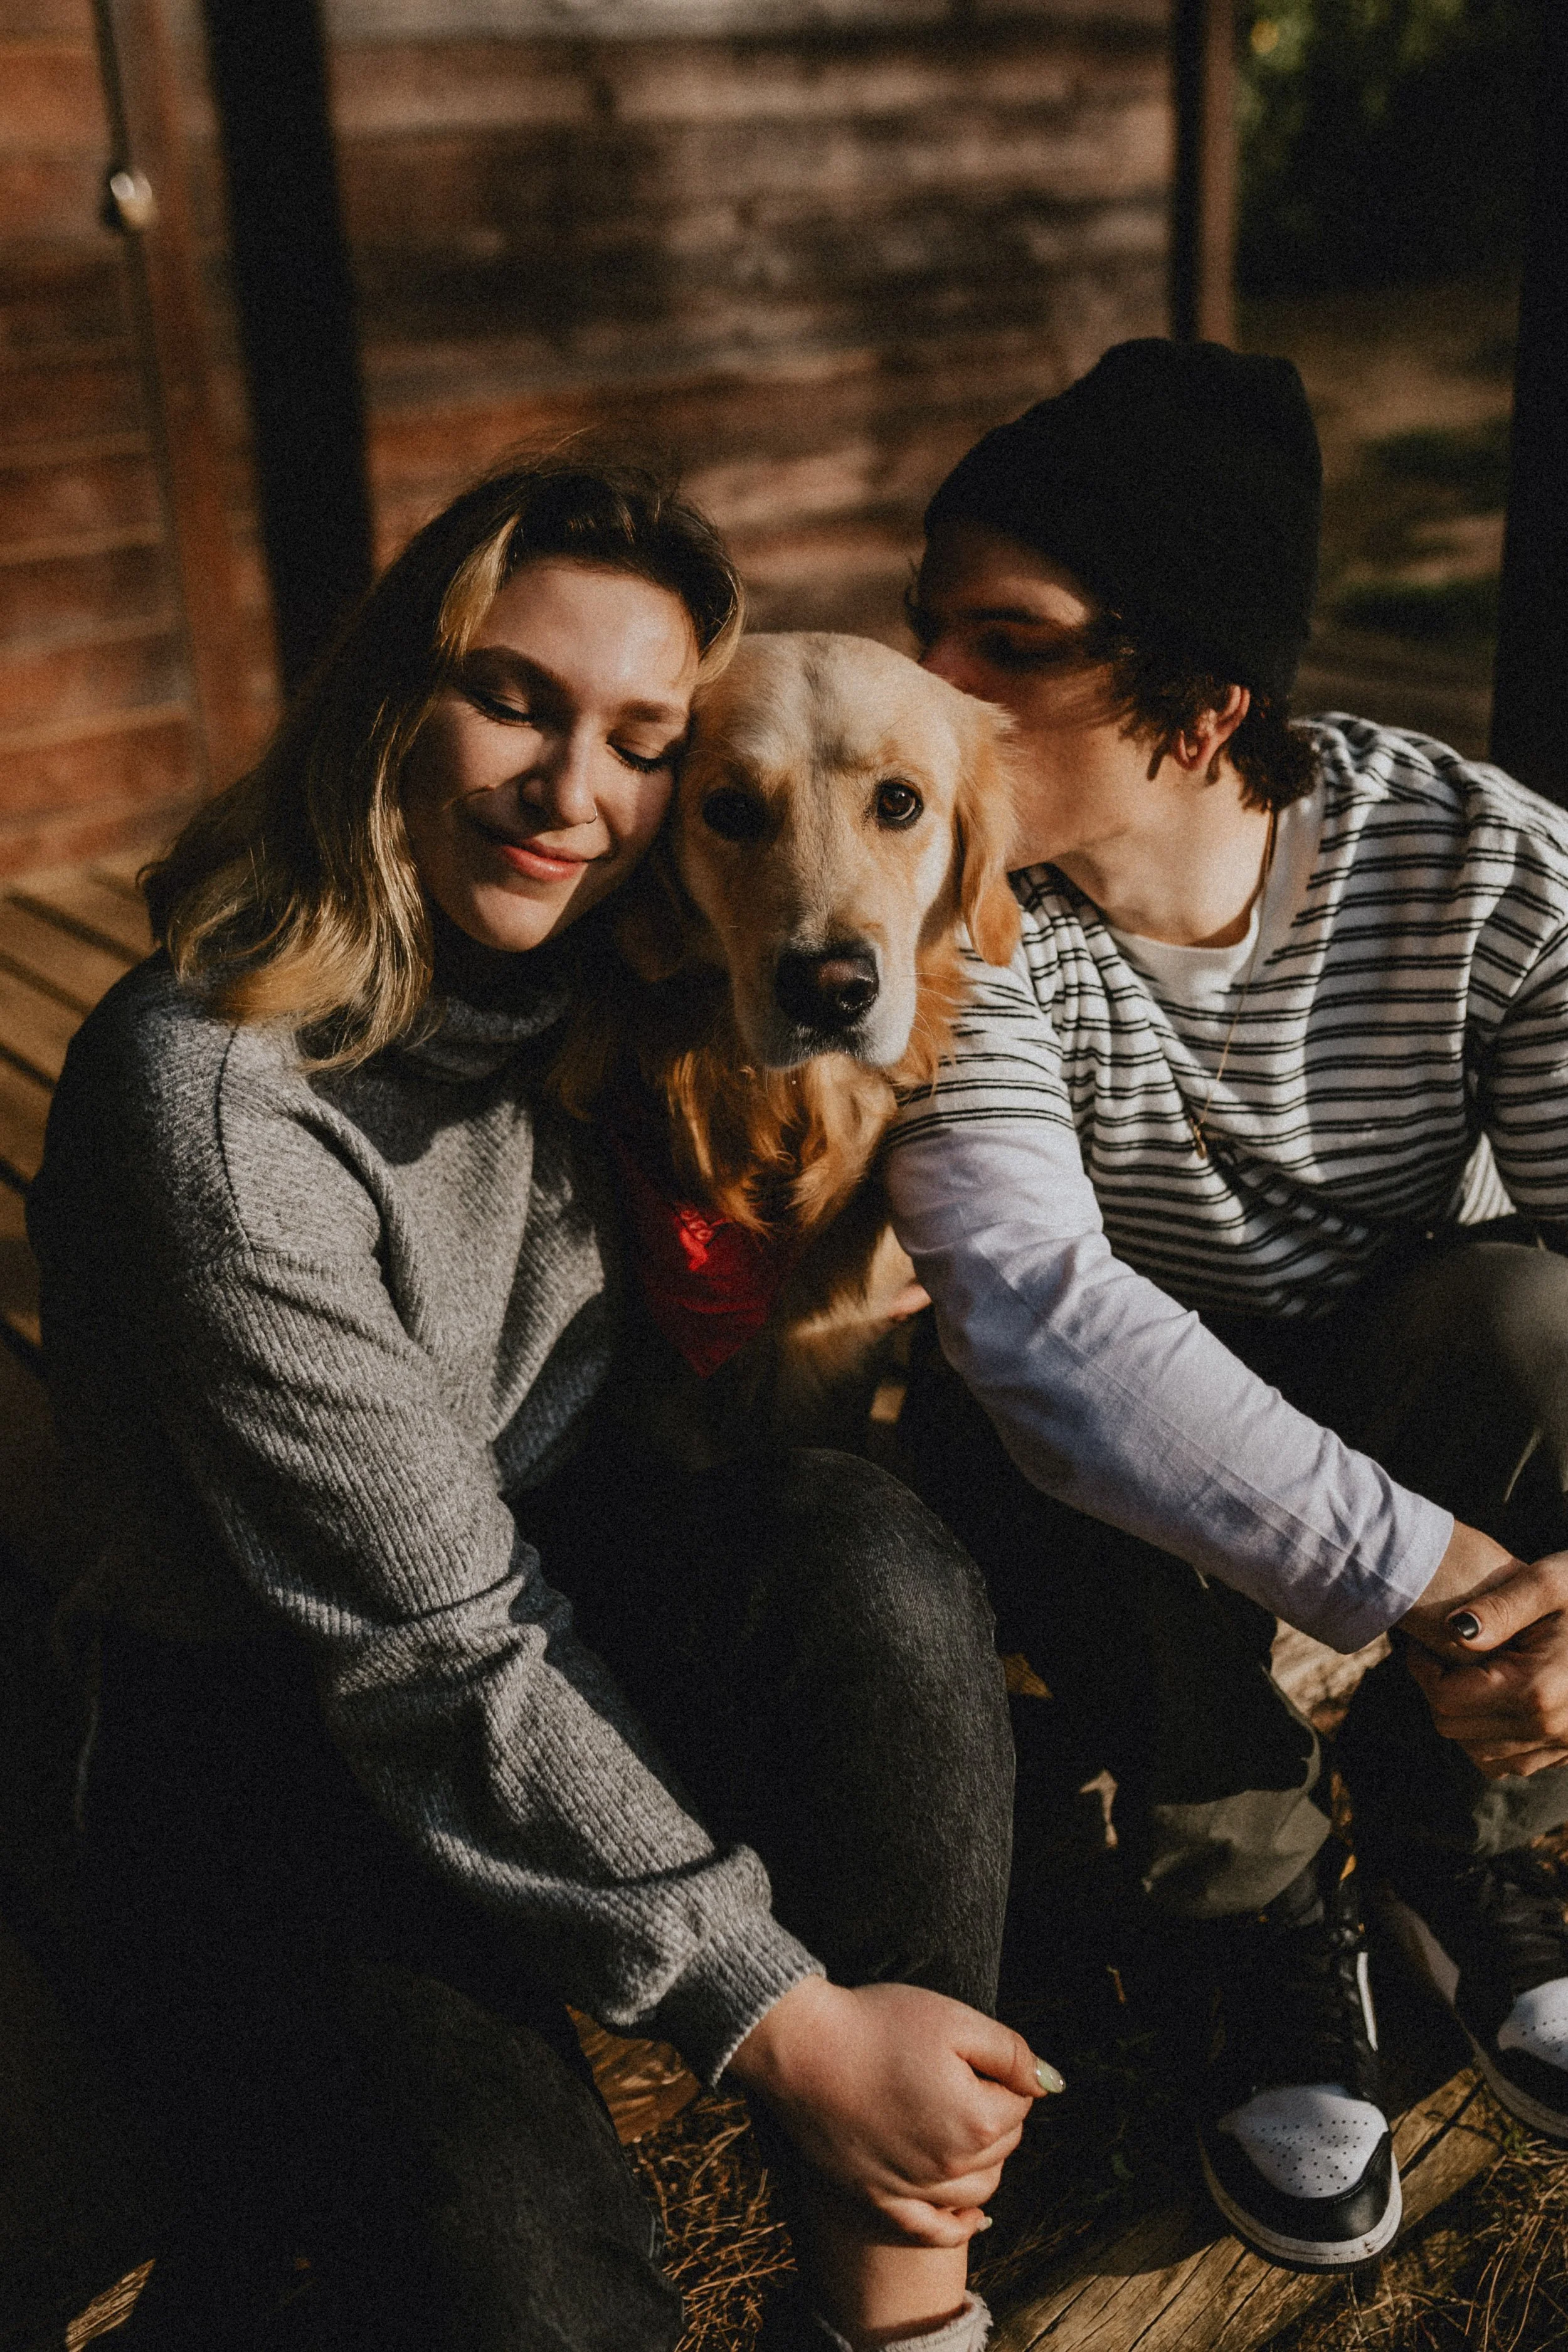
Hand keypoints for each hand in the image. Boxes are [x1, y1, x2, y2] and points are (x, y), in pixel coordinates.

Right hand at [727, 1977, 1058, 2245]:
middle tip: (955, 2077)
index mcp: (978, 2122)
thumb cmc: (878, 2025)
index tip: (967, 2051)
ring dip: (981, 2162)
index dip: (1001, 2073)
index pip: (1020, 2104)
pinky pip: (933, 2231)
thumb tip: (1052, 2084)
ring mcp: (914, 2191)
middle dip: (993, 2114)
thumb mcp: (955, 2019)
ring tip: (956, 2124)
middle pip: (1002, 2147)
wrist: (800, 2048)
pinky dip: (958, 2225)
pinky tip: (972, 2217)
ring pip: (978, 2190)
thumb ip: (1013, 2053)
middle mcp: (952, 2169)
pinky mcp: (879, 2201)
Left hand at [1400, 1529, 1567, 1777]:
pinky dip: (1494, 1737)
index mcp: (1537, 1689)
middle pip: (1454, 1729)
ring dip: (1464, 1718)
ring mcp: (1565, 1747)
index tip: (1422, 1642)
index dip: (1422, 1668)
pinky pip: (1513, 1762)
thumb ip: (1500, 1605)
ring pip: (1480, 1754)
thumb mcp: (1552, 1583)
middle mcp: (1550, 1729)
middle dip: (1439, 1691)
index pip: (1444, 1697)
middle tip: (1442, 1655)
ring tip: (1471, 1675)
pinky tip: (1499, 1697)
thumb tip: (1453, 1630)